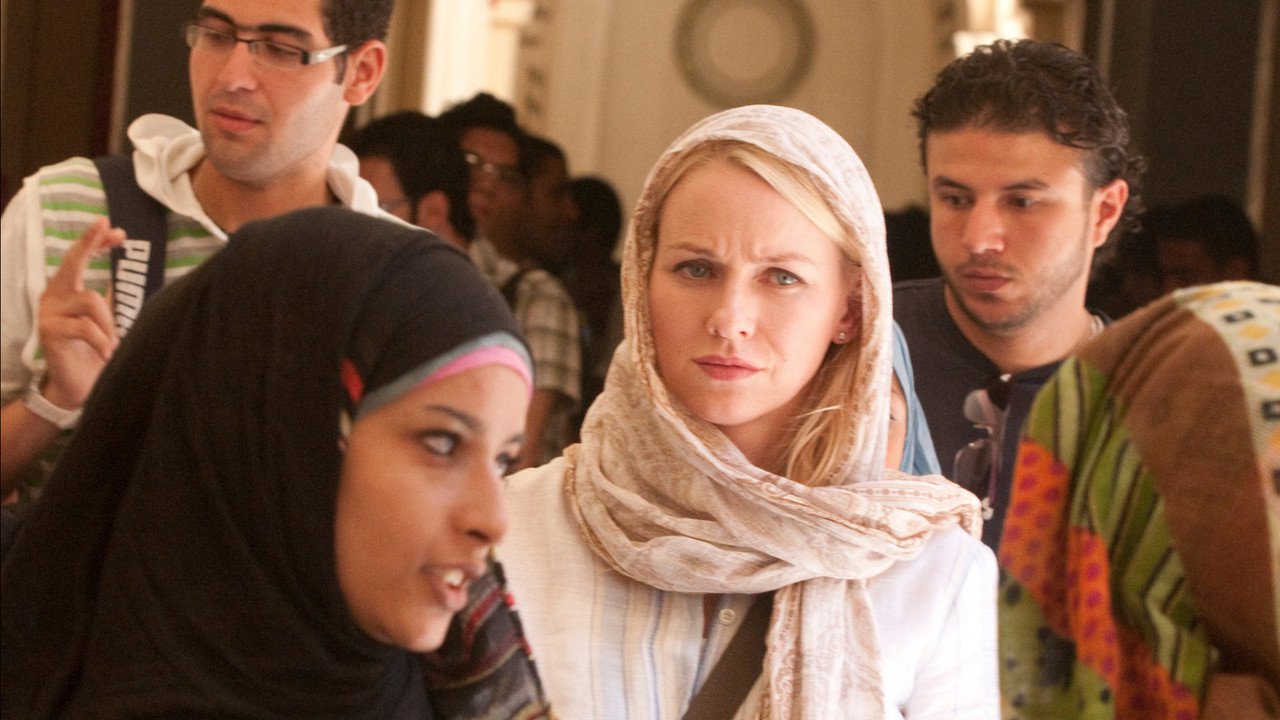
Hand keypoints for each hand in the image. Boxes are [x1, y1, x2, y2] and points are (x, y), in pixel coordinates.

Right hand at [36, 217, 124, 409]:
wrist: (77, 387)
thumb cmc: (93, 351)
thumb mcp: (104, 320)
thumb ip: (110, 298)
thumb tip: (128, 273)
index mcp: (66, 291)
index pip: (78, 259)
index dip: (95, 242)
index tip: (118, 231)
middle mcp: (53, 296)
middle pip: (72, 263)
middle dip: (90, 243)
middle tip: (106, 226)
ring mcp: (49, 313)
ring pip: (91, 301)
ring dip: (110, 324)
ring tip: (112, 345)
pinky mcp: (49, 332)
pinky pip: (85, 328)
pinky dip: (102, 341)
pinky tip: (105, 354)